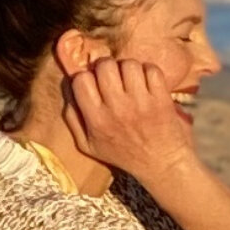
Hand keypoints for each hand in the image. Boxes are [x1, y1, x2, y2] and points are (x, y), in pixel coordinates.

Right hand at [64, 58, 194, 183]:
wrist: (161, 165)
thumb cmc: (122, 154)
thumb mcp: (88, 145)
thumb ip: (73, 118)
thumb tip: (68, 88)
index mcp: (97, 120)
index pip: (81, 80)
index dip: (85, 76)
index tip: (93, 82)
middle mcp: (117, 109)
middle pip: (105, 66)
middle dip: (106, 67)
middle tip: (113, 77)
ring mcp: (141, 103)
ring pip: (129, 64)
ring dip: (128, 68)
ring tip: (131, 80)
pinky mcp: (161, 99)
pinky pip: (152, 70)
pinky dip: (149, 71)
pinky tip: (147, 83)